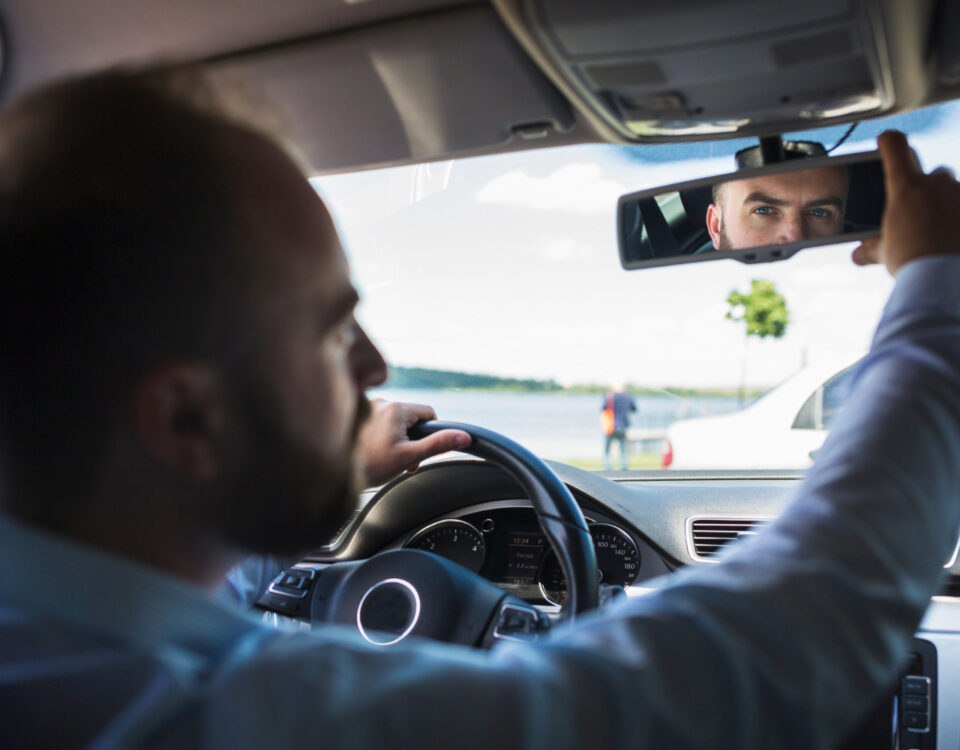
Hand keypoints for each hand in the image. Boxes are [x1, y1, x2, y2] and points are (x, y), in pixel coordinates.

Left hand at [356, 399, 470, 486]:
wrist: (334, 472)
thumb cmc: (371, 465)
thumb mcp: (409, 456)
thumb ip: (437, 445)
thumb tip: (463, 437)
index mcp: (397, 408)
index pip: (428, 413)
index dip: (429, 432)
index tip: (420, 448)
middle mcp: (381, 402)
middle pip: (410, 417)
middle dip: (411, 438)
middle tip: (403, 460)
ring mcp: (366, 406)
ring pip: (394, 420)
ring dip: (396, 437)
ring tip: (385, 457)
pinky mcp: (355, 415)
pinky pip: (378, 421)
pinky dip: (381, 435)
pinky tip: (372, 451)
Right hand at [853, 130, 959, 274]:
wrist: (942, 276)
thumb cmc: (910, 261)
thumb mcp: (884, 253)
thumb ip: (871, 248)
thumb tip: (858, 255)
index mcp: (905, 186)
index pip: (895, 144)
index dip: (889, 141)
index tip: (886, 142)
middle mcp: (935, 182)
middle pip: (932, 172)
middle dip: (928, 188)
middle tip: (921, 212)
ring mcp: (959, 193)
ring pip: (953, 190)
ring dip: (947, 204)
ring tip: (941, 230)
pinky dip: (958, 218)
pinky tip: (953, 235)